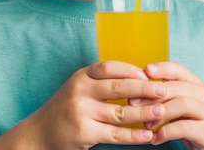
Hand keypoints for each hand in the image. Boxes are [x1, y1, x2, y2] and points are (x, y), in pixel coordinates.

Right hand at [0, 61, 166, 149]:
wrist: (40, 134)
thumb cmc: (68, 108)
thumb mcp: (80, 88)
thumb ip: (103, 82)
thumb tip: (142, 76)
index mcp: (82, 76)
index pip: (110, 67)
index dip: (132, 69)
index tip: (151, 73)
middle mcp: (80, 91)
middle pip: (118, 87)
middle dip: (144, 88)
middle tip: (164, 90)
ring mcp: (81, 112)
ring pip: (120, 112)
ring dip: (144, 113)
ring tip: (162, 112)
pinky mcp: (83, 133)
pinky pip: (114, 134)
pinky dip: (133, 135)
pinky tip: (147, 135)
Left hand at [133, 62, 203, 149]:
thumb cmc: (195, 122)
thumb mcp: (182, 104)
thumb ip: (166, 96)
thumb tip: (135, 91)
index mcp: (195, 84)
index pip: (178, 69)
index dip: (162, 67)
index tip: (145, 71)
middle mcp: (202, 94)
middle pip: (176, 86)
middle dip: (152, 93)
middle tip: (133, 103)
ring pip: (181, 104)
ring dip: (159, 113)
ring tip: (145, 126)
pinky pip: (184, 127)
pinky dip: (166, 132)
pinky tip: (155, 139)